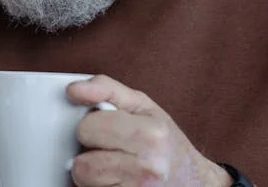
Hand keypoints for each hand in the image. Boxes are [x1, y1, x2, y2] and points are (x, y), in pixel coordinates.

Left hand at [66, 75, 232, 186]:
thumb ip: (105, 89)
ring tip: (114, 167)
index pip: (87, 129)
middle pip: (82, 165)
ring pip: (86, 184)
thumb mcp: (141, 105)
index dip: (91, 127)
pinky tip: (117, 181)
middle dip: (89, 155)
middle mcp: (148, 167)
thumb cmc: (166, 141)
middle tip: (109, 151)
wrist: (194, 180)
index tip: (106, 129)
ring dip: (93, 176)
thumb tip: (73, 90)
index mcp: (150, 135)